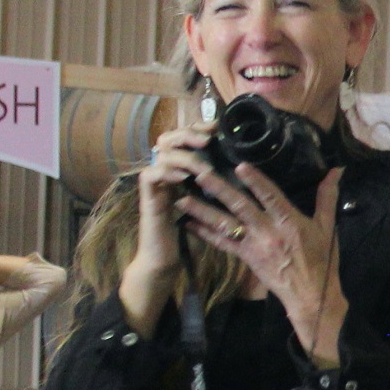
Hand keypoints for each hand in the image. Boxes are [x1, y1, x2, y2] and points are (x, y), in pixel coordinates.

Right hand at [134, 122, 218, 273]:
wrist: (167, 261)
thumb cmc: (191, 236)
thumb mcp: (210, 206)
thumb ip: (217, 186)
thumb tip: (242, 169)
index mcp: (179, 170)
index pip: (185, 138)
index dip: (198, 128)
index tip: (217, 129)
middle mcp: (165, 172)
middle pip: (169, 137)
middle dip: (189, 134)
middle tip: (208, 139)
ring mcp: (156, 184)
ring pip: (161, 153)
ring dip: (184, 156)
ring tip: (202, 166)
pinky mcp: (148, 198)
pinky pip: (151, 175)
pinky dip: (167, 172)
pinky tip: (184, 177)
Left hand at [176, 164, 347, 363]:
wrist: (310, 296)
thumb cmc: (321, 261)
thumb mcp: (327, 228)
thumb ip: (327, 198)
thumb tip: (335, 171)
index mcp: (289, 222)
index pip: (270, 196)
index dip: (256, 181)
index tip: (239, 165)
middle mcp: (269, 232)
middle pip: (240, 206)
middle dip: (218, 189)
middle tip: (198, 174)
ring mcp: (255, 246)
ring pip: (226, 224)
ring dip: (203, 211)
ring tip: (182, 199)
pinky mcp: (246, 258)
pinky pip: (223, 244)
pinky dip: (206, 234)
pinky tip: (190, 224)